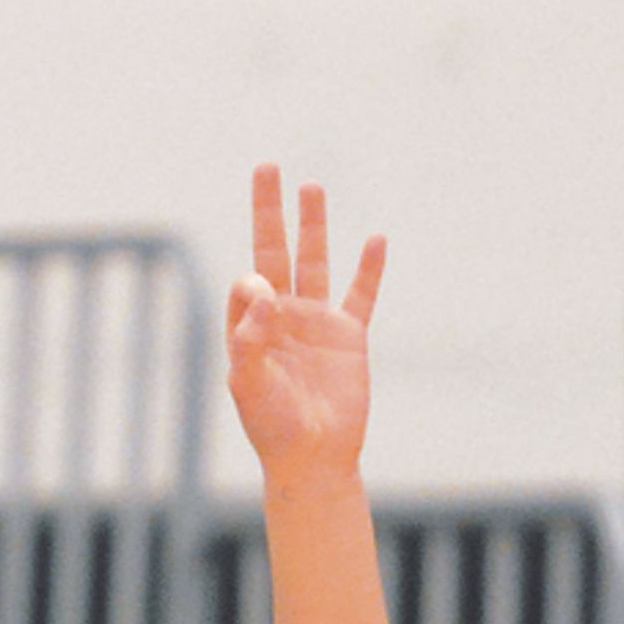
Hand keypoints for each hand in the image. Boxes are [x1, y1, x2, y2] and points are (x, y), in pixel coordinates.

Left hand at [226, 165, 385, 479]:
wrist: (314, 457)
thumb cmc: (273, 426)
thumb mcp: (249, 384)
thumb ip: (248, 338)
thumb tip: (260, 290)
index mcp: (250, 328)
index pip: (247, 283)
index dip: (253, 282)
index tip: (264, 297)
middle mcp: (281, 318)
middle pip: (276, 251)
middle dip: (270, 211)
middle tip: (266, 167)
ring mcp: (317, 323)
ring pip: (316, 262)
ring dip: (314, 224)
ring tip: (311, 187)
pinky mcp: (349, 337)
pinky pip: (362, 295)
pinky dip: (369, 269)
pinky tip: (375, 239)